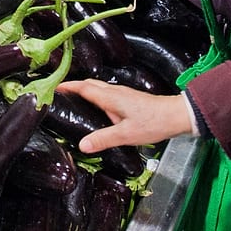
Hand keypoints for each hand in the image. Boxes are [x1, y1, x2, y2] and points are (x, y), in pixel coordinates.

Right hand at [57, 79, 194, 151]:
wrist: (176, 116)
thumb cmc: (153, 123)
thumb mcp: (126, 135)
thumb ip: (103, 139)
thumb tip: (82, 145)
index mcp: (111, 98)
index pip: (84, 88)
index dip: (68, 86)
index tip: (53, 86)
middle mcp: (116, 93)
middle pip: (90, 84)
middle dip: (74, 86)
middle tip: (59, 93)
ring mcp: (123, 95)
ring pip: (99, 88)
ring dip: (85, 90)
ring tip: (73, 100)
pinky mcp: (129, 100)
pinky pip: (106, 94)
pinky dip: (96, 96)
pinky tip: (97, 109)